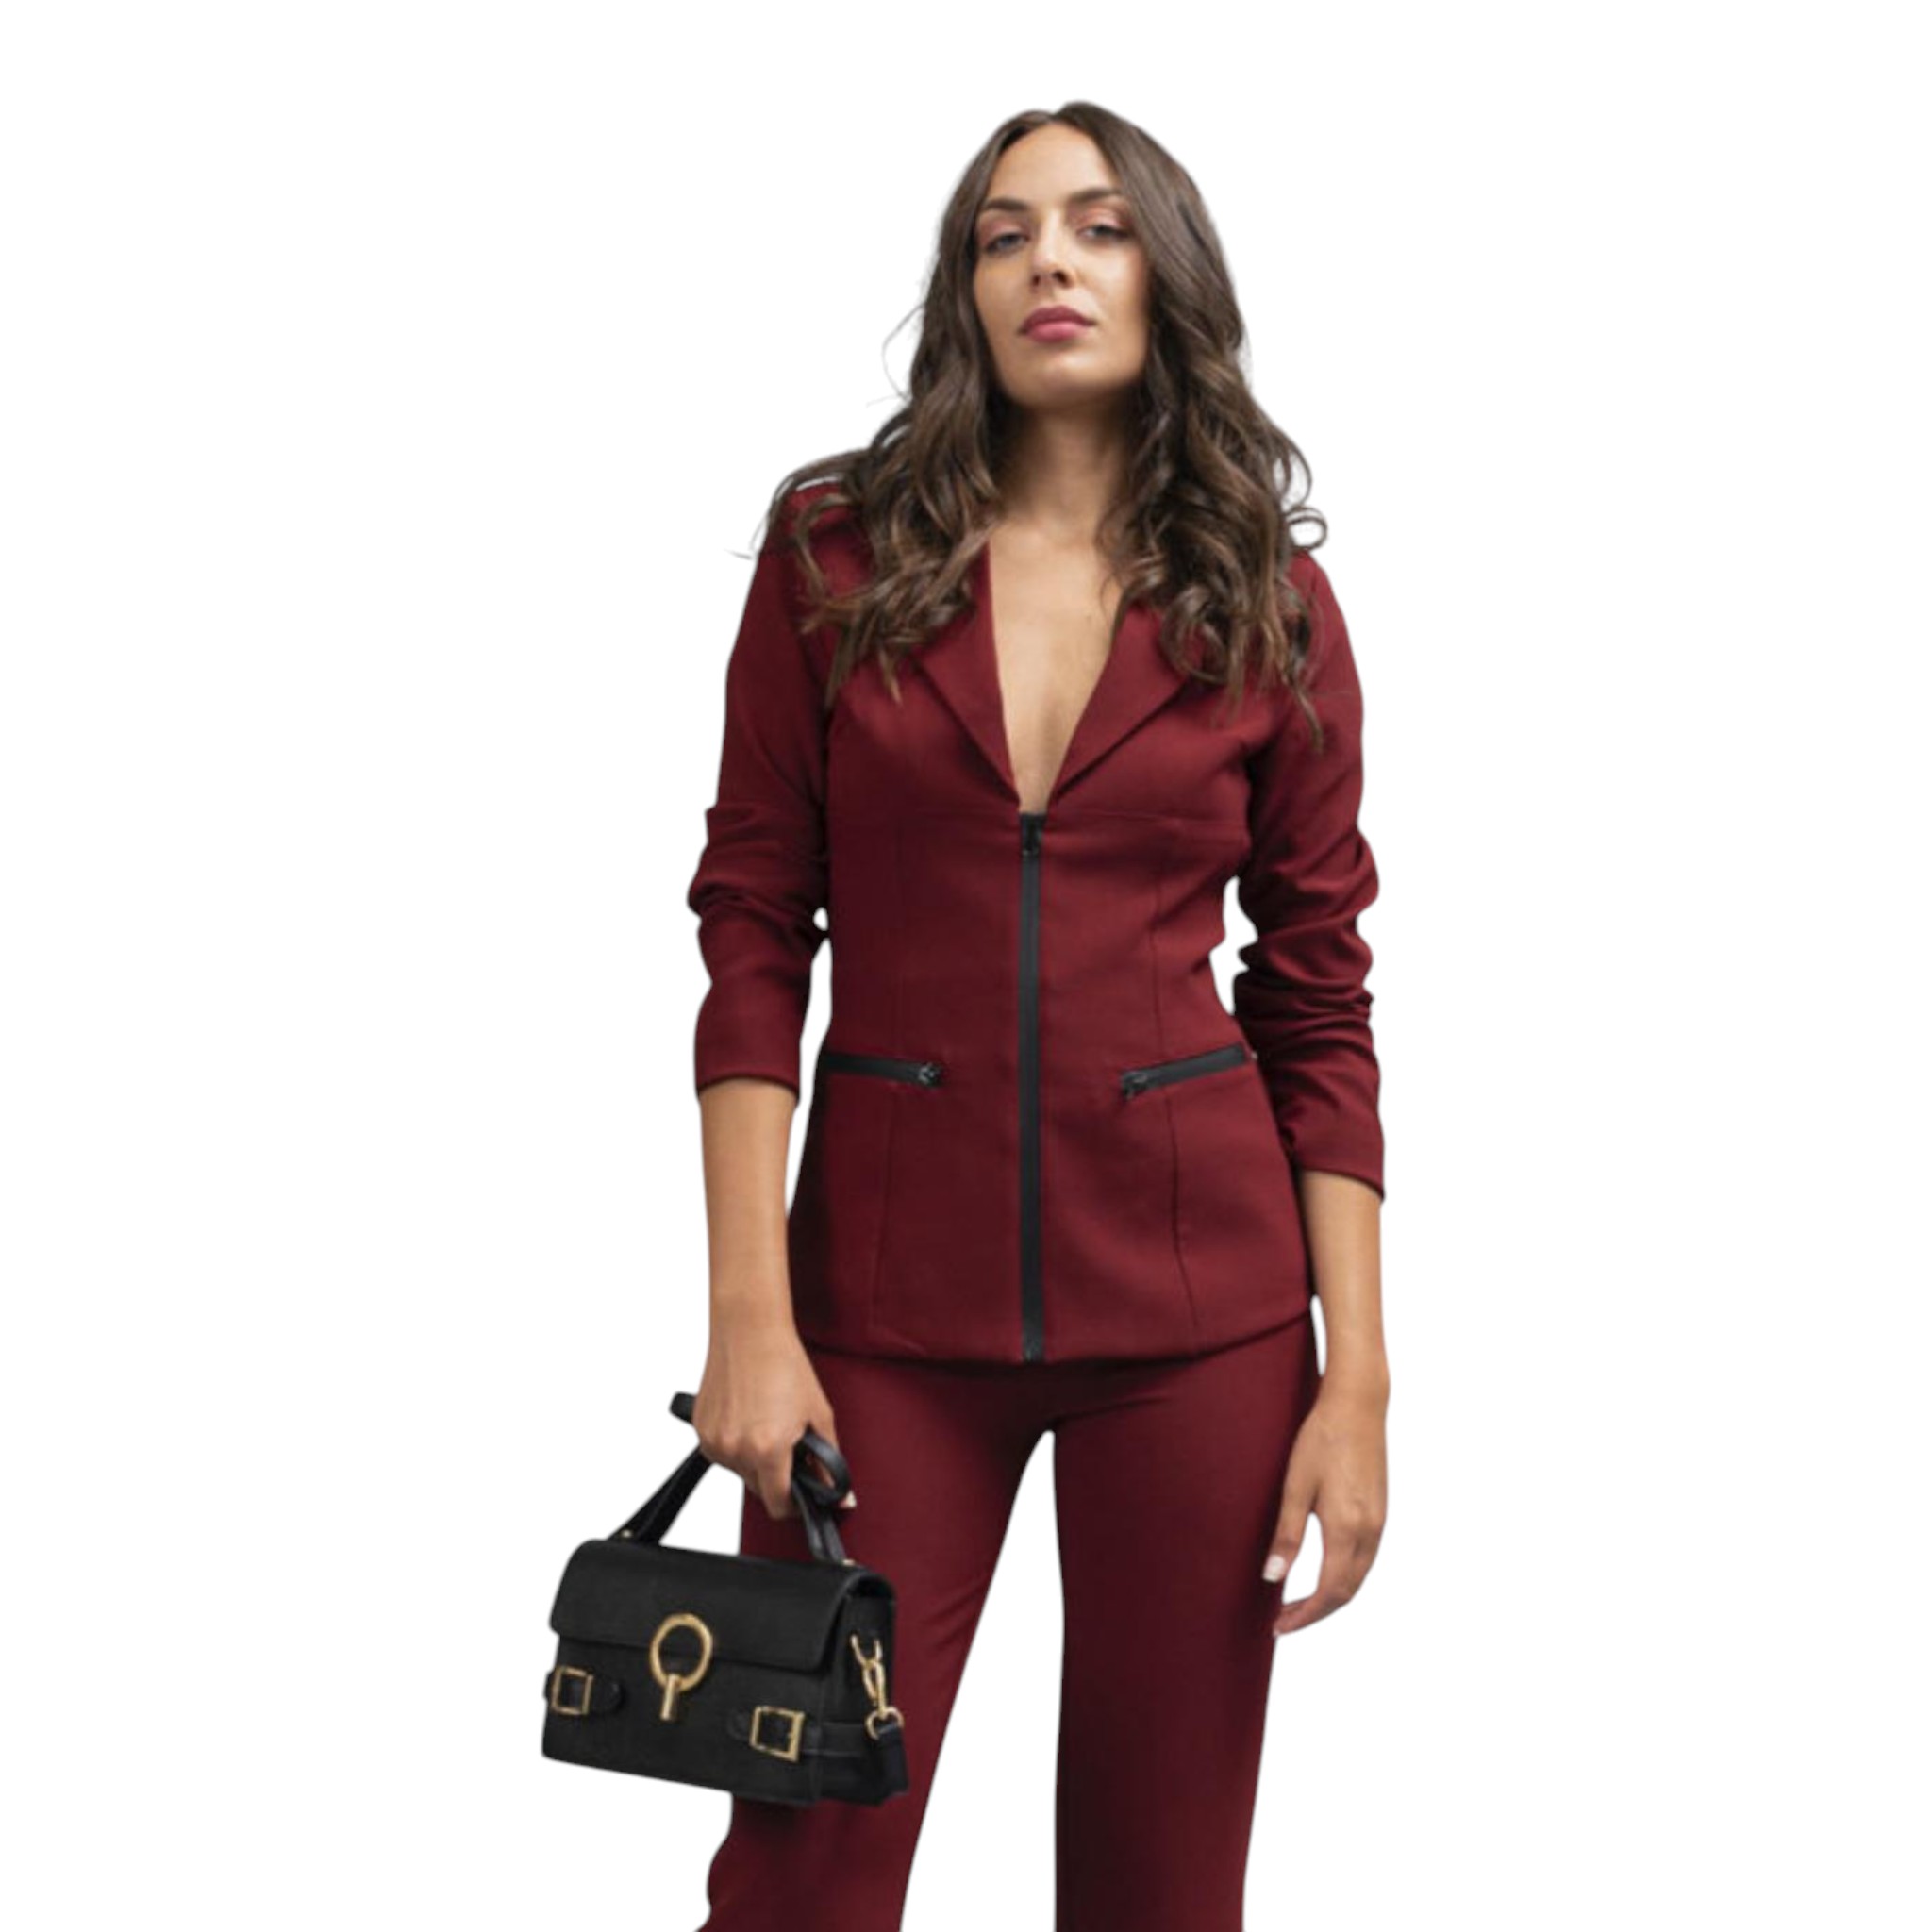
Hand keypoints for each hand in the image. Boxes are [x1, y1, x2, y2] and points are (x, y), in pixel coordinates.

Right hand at [692, 1316, 855, 1522]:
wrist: (749, 1330)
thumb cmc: (784, 1364)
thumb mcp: (818, 1414)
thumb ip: (828, 1459)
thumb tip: (841, 1495)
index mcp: (767, 1450)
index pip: (779, 1505)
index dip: (795, 1503)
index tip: (803, 1494)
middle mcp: (736, 1450)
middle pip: (759, 1489)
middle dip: (777, 1475)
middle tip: (789, 1445)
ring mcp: (714, 1441)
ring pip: (740, 1471)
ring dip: (755, 1459)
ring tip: (767, 1421)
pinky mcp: (701, 1429)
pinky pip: (722, 1452)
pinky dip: (736, 1443)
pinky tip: (748, 1415)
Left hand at [1263, 1378, 1386, 1633]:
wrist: (1357, 1405)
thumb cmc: (1321, 1440)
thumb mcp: (1295, 1486)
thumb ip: (1286, 1535)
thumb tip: (1272, 1578)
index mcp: (1347, 1529)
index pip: (1328, 1593)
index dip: (1304, 1616)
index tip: (1278, 1626)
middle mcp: (1369, 1532)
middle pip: (1347, 1593)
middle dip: (1316, 1612)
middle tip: (1283, 1619)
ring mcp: (1379, 1522)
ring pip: (1358, 1577)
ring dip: (1331, 1596)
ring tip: (1298, 1601)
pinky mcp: (1380, 1511)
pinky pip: (1365, 1558)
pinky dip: (1344, 1577)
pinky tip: (1323, 1571)